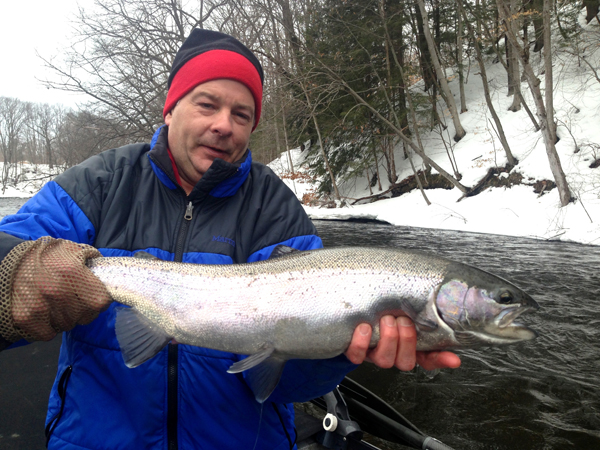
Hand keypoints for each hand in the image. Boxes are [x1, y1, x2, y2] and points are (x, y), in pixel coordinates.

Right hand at [2, 237, 111, 342]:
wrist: (8, 262)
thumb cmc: (44, 255)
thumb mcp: (73, 249)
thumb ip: (92, 260)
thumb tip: (106, 272)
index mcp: (73, 274)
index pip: (101, 302)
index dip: (99, 299)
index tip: (94, 295)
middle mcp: (58, 293)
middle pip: (86, 316)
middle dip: (84, 309)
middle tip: (74, 298)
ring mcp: (41, 309)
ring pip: (68, 325)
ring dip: (66, 317)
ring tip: (57, 302)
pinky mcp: (26, 320)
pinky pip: (49, 333)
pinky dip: (49, 326)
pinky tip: (45, 312)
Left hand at [344, 315, 460, 370]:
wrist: (346, 316)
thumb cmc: (377, 312)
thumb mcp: (397, 310)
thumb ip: (417, 312)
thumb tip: (438, 308)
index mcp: (406, 346)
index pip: (429, 359)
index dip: (440, 360)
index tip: (453, 359)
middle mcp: (392, 353)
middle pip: (406, 361)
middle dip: (407, 340)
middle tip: (402, 320)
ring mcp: (373, 354)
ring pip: (385, 360)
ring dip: (388, 339)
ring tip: (385, 320)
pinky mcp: (354, 352)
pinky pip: (357, 355)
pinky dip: (361, 342)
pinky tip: (364, 328)